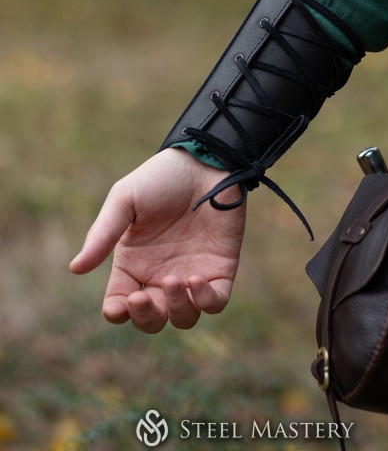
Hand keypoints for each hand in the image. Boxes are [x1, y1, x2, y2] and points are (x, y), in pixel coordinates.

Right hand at [69, 148, 245, 332]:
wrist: (204, 161)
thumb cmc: (160, 178)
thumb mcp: (124, 200)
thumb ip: (103, 234)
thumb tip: (75, 268)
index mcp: (134, 262)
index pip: (120, 303)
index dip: (117, 313)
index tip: (119, 305)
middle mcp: (161, 274)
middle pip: (152, 319)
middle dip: (146, 317)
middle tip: (143, 297)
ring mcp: (191, 274)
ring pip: (184, 317)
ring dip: (177, 310)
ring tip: (176, 280)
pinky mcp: (220, 269)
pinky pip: (215, 302)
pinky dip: (206, 301)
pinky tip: (196, 280)